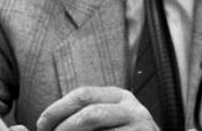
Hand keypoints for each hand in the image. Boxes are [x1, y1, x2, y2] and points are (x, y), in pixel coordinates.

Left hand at [36, 86, 157, 130]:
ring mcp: (139, 127)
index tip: (41, 124)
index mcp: (120, 97)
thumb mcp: (110, 118)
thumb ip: (86, 115)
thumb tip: (46, 125)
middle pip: (90, 113)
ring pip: (97, 129)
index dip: (57, 110)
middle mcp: (132, 109)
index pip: (83, 94)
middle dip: (64, 128)